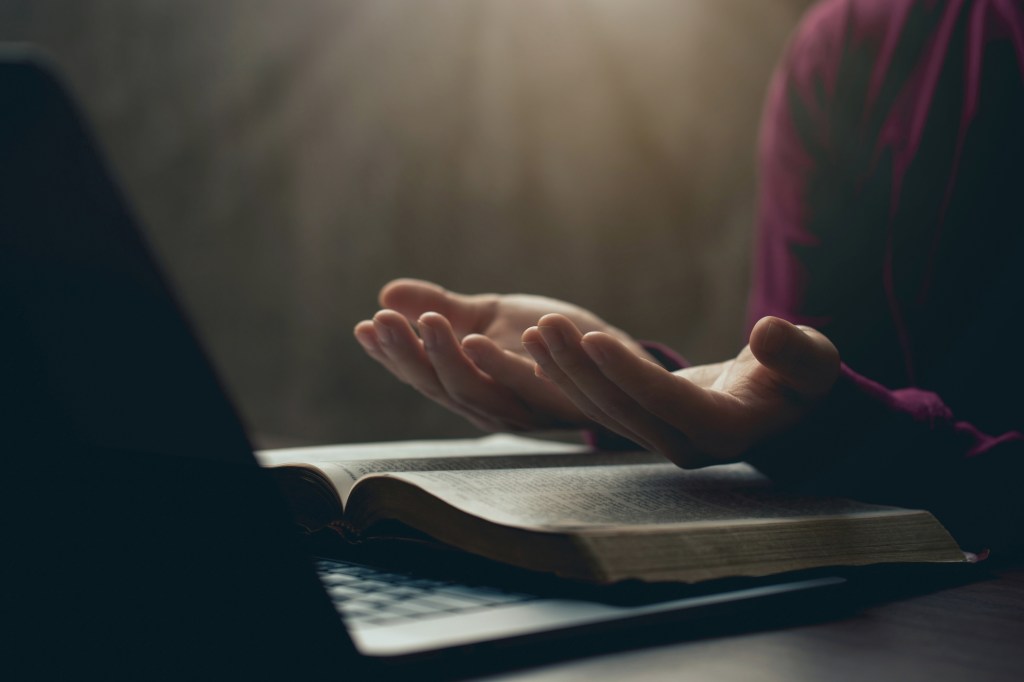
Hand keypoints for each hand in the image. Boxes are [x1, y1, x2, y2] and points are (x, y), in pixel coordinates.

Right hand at [353, 279, 654, 431]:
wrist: (614, 358)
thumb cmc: (546, 341)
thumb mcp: (487, 318)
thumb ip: (443, 308)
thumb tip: (386, 293)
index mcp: (473, 389)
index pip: (425, 376)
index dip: (392, 355)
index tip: (364, 326)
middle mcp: (497, 407)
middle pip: (444, 388)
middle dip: (412, 354)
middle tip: (385, 320)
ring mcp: (533, 408)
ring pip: (484, 392)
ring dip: (454, 357)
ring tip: (431, 322)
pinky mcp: (572, 398)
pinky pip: (543, 387)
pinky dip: (521, 363)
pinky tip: (499, 335)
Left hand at [521, 314, 839, 466]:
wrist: (785, 407)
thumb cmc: (802, 380)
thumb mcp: (814, 363)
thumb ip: (797, 353)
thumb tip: (770, 332)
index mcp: (726, 431)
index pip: (667, 401)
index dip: (628, 371)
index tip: (593, 337)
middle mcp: (686, 446)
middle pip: (621, 408)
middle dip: (579, 367)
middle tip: (546, 326)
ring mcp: (660, 441)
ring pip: (601, 410)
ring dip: (563, 372)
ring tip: (534, 333)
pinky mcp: (643, 429)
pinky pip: (597, 406)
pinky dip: (567, 379)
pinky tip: (540, 350)